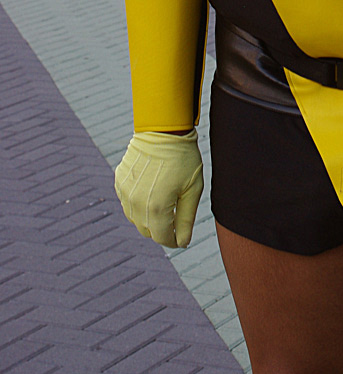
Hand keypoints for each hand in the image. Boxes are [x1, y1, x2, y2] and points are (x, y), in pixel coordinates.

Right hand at [114, 129, 202, 247]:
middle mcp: (136, 204)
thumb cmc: (183, 158)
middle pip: (148, 231)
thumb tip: (182, 243)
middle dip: (162, 228)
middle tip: (175, 214)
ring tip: (165, 199)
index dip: (173, 240)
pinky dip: (138, 203)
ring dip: (149, 217)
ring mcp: (125, 193)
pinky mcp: (119, 182)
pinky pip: (127, 203)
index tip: (181, 238)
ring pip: (135, 218)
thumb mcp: (193, 190)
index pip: (163, 238)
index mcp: (157, 208)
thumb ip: (186, 219)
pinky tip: (151, 188)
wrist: (163, 130)